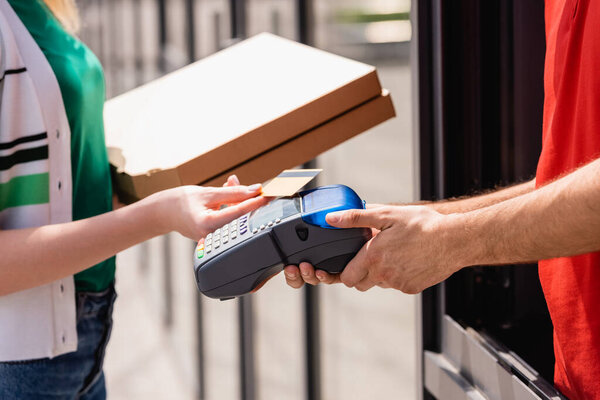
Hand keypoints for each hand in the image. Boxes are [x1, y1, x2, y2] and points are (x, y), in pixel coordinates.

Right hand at [153, 176, 267, 240]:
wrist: (165, 212)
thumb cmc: (182, 201)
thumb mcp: (209, 193)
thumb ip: (233, 192)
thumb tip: (255, 190)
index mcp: (207, 224)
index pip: (238, 213)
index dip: (256, 203)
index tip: (269, 196)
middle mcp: (211, 235)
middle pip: (240, 218)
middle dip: (251, 202)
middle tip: (264, 191)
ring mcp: (214, 238)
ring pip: (236, 219)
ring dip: (242, 203)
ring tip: (245, 187)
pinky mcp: (216, 236)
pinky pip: (230, 221)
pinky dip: (234, 207)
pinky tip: (232, 192)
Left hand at [285, 205, 462, 293]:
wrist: (455, 240)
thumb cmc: (423, 224)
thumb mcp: (386, 215)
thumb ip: (355, 218)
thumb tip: (331, 219)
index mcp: (373, 257)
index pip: (346, 277)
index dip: (344, 270)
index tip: (347, 261)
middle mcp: (384, 275)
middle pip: (359, 284)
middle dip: (359, 272)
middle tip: (370, 254)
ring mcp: (398, 284)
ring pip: (379, 283)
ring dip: (379, 272)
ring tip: (392, 252)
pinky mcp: (411, 288)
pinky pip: (396, 285)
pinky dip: (397, 275)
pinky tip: (407, 259)